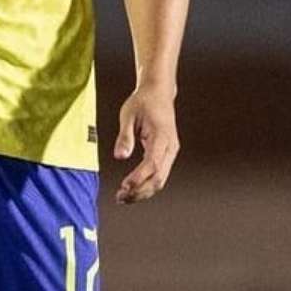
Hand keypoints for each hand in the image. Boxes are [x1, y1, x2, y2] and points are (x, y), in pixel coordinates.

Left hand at [113, 84, 178, 203]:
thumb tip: (120, 156)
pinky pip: (159, 174)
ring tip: (123, 197)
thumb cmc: (142, 102)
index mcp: (162, 136)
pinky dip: (146, 185)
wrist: (158, 93)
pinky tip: (131, 190)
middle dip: (140, 191)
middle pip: (159, 178)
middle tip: (120, 197)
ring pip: (160, 180)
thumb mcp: (128, 115)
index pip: (152, 163)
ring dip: (143, 192)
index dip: (139, 178)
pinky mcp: (166, 154)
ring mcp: (171, 152)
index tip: (124, 187)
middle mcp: (170, 147)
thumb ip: (125, 137)